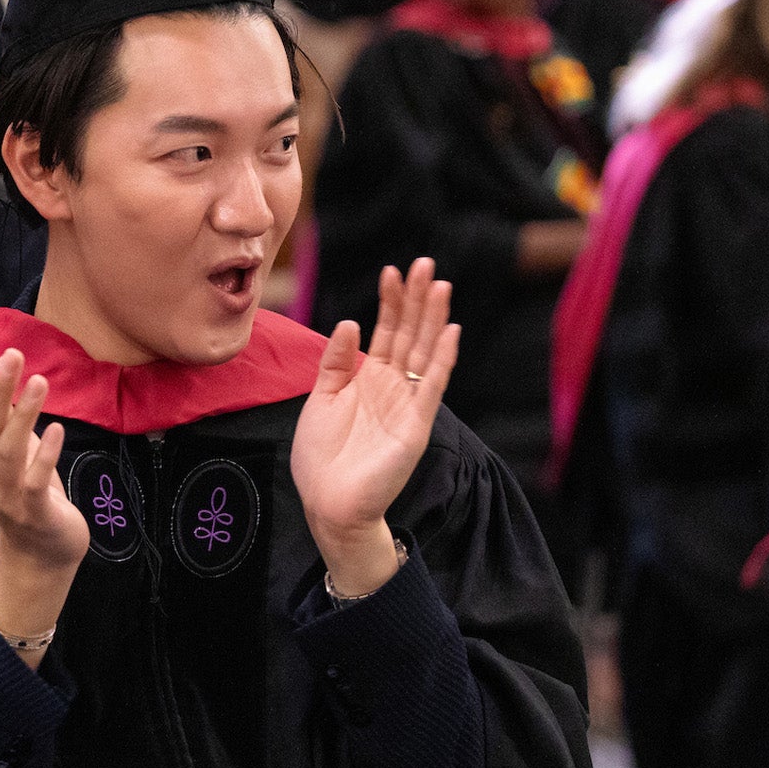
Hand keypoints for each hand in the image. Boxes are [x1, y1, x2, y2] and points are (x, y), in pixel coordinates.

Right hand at [0, 350, 86, 660]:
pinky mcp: (36, 512)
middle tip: (12, 357)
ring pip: (11, 452)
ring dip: (24, 415)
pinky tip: (57, 428)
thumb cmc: (28, 494)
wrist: (41, 555)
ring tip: (39, 382)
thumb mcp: (10, 454)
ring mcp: (9, 496)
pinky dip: (45, 455)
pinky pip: (36, 481)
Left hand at [293, 259, 459, 595]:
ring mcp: (407, 404)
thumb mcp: (320, 400)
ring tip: (439, 285)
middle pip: (409, 334)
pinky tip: (448, 331)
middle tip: (424, 263)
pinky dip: (441, 359)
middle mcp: (392, 387)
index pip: (385, 332)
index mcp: (368, 379)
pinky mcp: (416, 425)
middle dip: (416, 299)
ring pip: (424, 352)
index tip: (391, 271)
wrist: (329, 505)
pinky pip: (432, 385)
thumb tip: (350, 322)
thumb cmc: (322, 459)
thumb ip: (334, 363)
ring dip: (432, 319)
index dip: (389, 302)